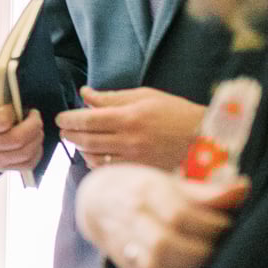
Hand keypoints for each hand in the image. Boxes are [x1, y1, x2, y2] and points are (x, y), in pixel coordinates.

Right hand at [0, 68, 42, 170]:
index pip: (0, 121)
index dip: (14, 112)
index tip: (17, 106)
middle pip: (15, 140)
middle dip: (32, 126)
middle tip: (36, 116)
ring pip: (24, 153)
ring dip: (36, 138)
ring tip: (37, 127)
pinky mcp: (5, 167)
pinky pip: (28, 164)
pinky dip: (36, 151)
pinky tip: (34, 140)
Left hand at [56, 86, 204, 169]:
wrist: (207, 140)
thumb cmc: (176, 113)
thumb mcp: (145, 96)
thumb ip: (112, 97)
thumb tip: (85, 94)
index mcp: (129, 118)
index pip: (87, 120)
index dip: (69, 120)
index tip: (60, 118)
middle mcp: (129, 141)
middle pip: (87, 140)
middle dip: (69, 135)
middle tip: (63, 130)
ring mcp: (134, 160)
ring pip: (94, 157)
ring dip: (81, 149)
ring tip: (78, 141)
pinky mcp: (139, 173)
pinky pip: (109, 170)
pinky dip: (96, 163)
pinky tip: (94, 155)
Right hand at [75, 163, 248, 267]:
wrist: (97, 204)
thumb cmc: (143, 190)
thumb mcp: (170, 182)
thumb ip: (207, 192)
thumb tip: (244, 191)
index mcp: (143, 191)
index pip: (178, 215)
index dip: (210, 224)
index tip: (227, 225)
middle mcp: (129, 219)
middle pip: (165, 244)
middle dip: (202, 250)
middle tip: (222, 247)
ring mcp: (125, 246)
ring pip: (158, 267)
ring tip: (210, 261)